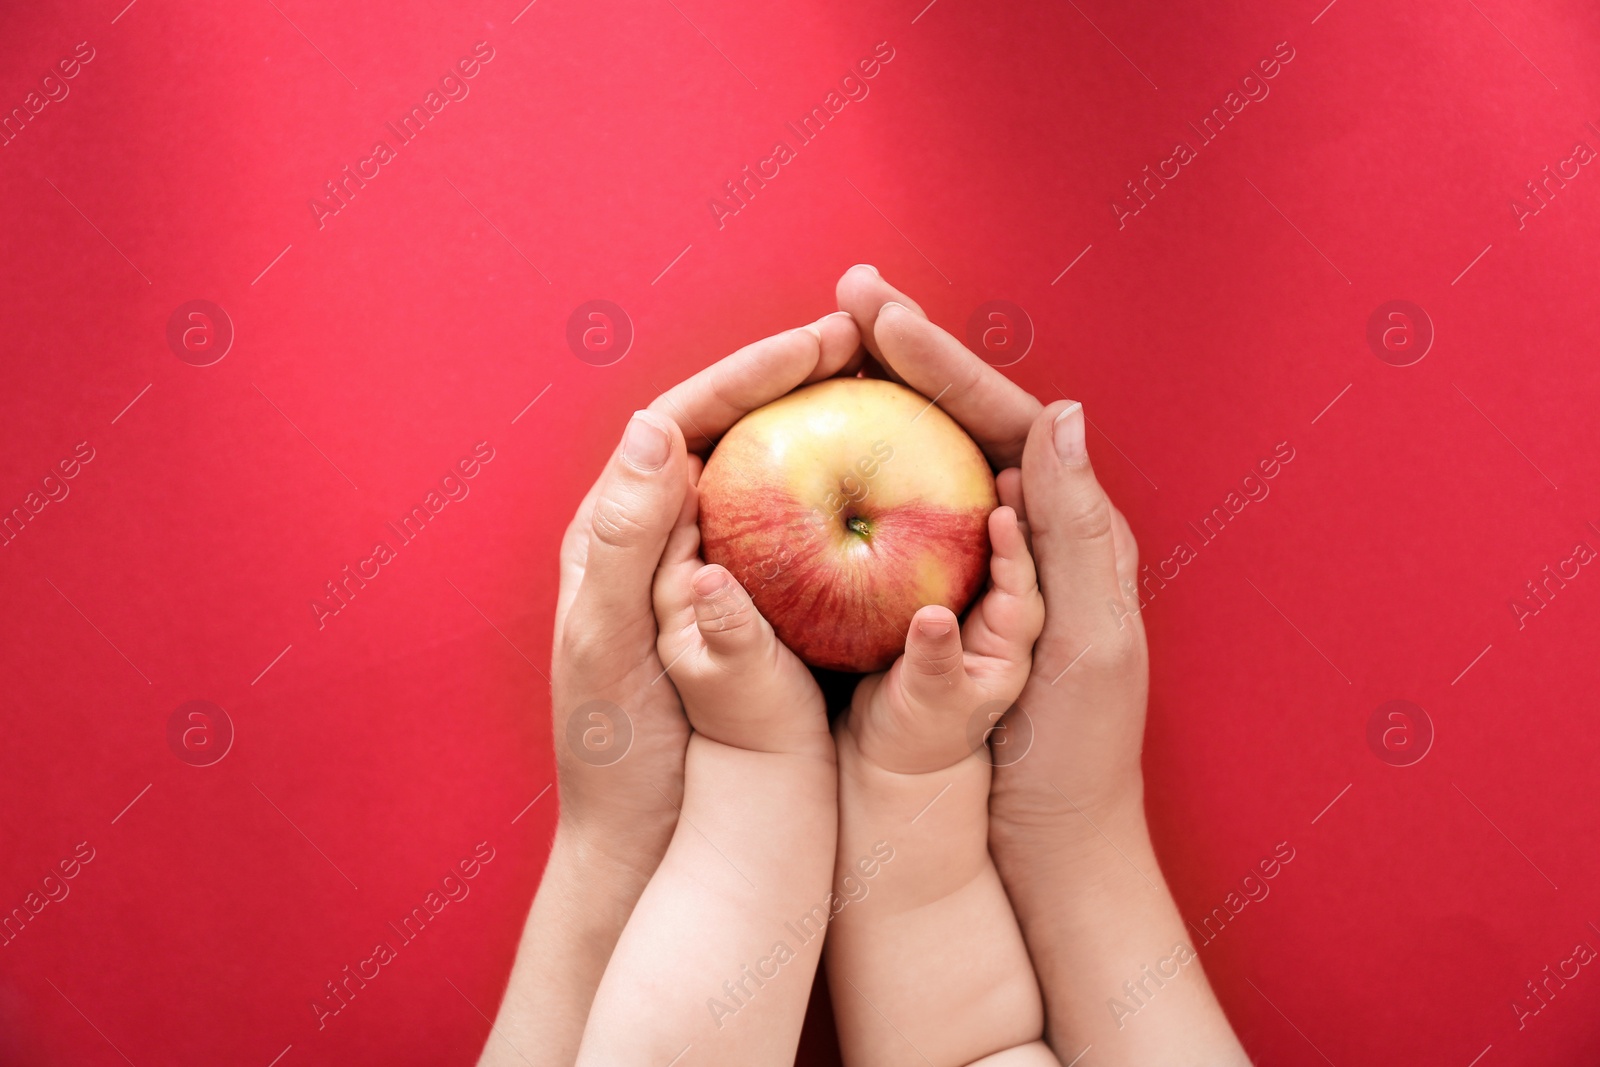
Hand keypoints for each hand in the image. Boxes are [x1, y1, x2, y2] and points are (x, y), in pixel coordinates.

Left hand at [483, 312, 860, 1066]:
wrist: (645, 841)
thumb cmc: (617, 750)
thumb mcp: (607, 642)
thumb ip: (625, 539)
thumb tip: (655, 427)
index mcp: (613, 529)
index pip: (682, 420)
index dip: (751, 373)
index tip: (824, 341)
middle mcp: (658, 535)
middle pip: (730, 431)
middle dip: (794, 380)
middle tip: (867, 344)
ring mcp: (705, 570)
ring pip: (767, 473)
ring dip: (820, 425)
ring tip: (883, 387)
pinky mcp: (745, 609)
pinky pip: (794, 532)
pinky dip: (835, 495)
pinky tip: (882, 482)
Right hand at [834, 265, 1145, 832]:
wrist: (1043, 846)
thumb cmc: (1075, 754)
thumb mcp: (1091, 643)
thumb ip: (1079, 532)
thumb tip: (1062, 412)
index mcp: (1075, 526)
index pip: (1003, 415)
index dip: (939, 357)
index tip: (874, 308)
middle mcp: (1031, 528)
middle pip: (959, 418)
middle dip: (903, 351)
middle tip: (843, 293)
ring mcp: (980, 562)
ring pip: (923, 455)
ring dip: (878, 395)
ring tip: (824, 343)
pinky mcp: (938, 599)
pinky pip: (895, 516)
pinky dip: (859, 468)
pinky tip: (816, 444)